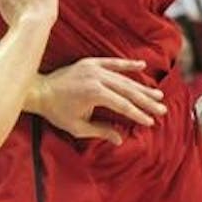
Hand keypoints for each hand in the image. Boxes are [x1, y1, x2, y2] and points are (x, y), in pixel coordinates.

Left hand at [32, 58, 167, 144]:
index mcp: (95, 94)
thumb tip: (120, 139)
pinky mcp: (91, 62)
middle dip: (146, 101)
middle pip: (128, 91)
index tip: (150, 122)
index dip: (138, 114)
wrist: (39, 91)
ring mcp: (94, 68)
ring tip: (158, 94)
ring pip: (124, 78)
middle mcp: (97, 78)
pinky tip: (142, 65)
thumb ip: (100, 131)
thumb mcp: (78, 127)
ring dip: (142, 86)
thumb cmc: (56, 112)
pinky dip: (127, 64)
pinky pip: (113, 62)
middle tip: (162, 109)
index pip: (123, 105)